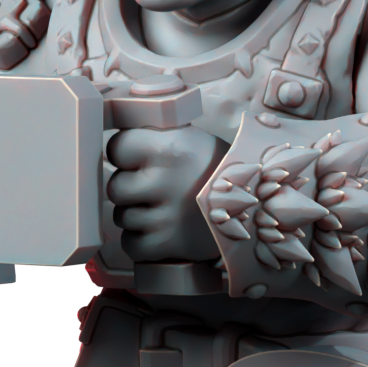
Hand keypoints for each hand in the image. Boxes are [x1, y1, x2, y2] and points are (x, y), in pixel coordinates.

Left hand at [105, 126, 227, 262]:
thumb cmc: (212, 168)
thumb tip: (112, 121)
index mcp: (171, 147)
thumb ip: (154, 134)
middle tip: (151, 186)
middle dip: (129, 187)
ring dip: (136, 214)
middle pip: (115, 187)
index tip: (136, 158)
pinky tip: (159, 228)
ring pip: (122, 217)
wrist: (254, 205)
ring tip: (161, 207)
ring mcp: (168, 216)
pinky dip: (141, 239)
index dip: (124, 153)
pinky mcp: (170, 245)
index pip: (117, 147)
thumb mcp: (191, 137)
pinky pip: (132, 243)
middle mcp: (167, 181)